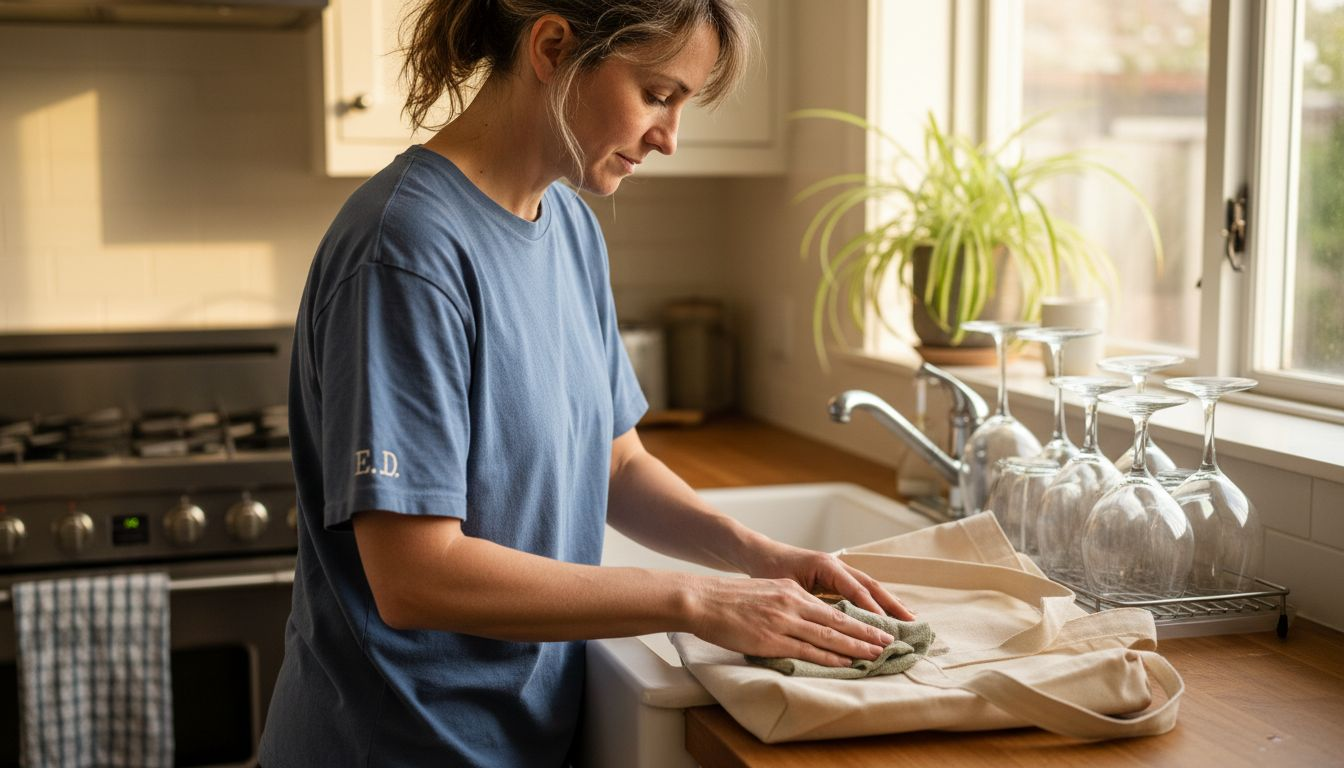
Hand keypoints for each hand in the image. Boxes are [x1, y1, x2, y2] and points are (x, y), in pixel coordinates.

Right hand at [686, 575, 896, 667]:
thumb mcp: (766, 591)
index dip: (857, 618)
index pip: (832, 607)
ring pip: (829, 635)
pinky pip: (807, 650)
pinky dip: (830, 657)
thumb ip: (786, 602)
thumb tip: (804, 618)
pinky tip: (845, 662)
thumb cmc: (729, 599)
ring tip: (876, 654)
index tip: (876, 627)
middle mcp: (793, 603)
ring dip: (856, 646)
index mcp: (791, 591)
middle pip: (838, 620)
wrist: (704, 600)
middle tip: (888, 642)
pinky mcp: (772, 639)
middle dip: (866, 632)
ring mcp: (784, 622)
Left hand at [744, 541, 915, 620]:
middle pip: (870, 585)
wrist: (759, 554)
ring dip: (889, 602)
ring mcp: (838, 569)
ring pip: (869, 586)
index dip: (872, 608)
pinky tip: (888, 611)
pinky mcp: (836, 577)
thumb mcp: (787, 587)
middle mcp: (837, 565)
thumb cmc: (769, 570)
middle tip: (911, 621)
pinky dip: (876, 600)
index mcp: (826, 565)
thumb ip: (810, 602)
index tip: (886, 625)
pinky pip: (861, 589)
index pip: (855, 589)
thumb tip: (832, 623)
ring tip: (909, 617)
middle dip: (891, 604)